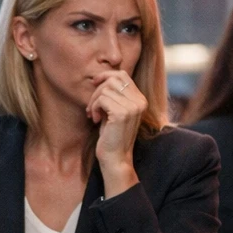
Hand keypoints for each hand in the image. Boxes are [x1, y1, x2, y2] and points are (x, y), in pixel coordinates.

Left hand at [86, 70, 144, 191]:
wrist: (116, 158)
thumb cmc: (112, 135)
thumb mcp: (115, 111)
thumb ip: (114, 95)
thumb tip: (101, 77)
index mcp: (140, 100)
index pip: (122, 75)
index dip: (106, 76)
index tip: (95, 85)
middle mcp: (140, 101)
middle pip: (113, 79)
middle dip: (97, 90)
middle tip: (92, 106)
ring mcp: (132, 107)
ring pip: (105, 88)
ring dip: (94, 101)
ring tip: (93, 114)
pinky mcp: (122, 113)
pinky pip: (102, 99)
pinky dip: (94, 107)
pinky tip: (95, 120)